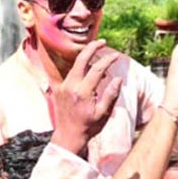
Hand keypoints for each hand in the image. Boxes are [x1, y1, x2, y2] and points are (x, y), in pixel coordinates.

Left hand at [50, 40, 122, 155]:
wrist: (68, 136)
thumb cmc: (88, 127)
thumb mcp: (103, 114)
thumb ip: (111, 95)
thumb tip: (118, 79)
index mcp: (82, 92)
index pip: (96, 69)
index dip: (107, 60)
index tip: (116, 56)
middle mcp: (70, 86)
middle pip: (81, 59)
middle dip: (92, 47)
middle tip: (103, 42)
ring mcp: (63, 86)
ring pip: (75, 65)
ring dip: (87, 58)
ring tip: (101, 61)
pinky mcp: (59, 88)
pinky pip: (71, 73)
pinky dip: (81, 69)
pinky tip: (90, 74)